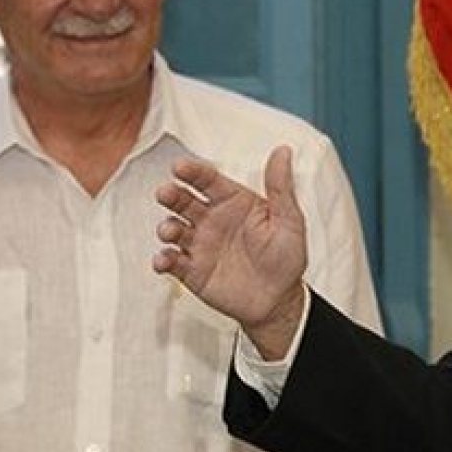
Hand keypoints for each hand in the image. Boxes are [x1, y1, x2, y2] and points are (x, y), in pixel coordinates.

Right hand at [153, 145, 307, 357]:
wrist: (279, 301)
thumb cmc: (286, 257)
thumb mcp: (288, 220)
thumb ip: (280, 187)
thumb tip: (283, 150)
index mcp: (233, 202)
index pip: (207, 180)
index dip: (193, 171)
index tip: (180, 167)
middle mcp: (211, 219)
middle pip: (182, 200)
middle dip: (170, 195)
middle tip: (165, 193)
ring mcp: (199, 244)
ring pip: (173, 228)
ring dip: (166, 227)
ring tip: (171, 230)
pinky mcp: (191, 270)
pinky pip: (170, 261)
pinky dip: (162, 259)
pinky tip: (165, 260)